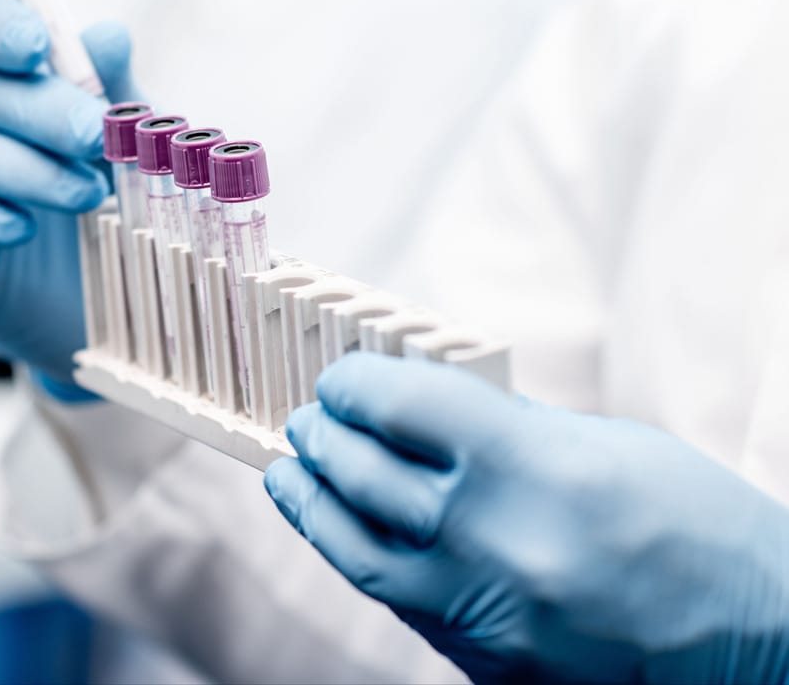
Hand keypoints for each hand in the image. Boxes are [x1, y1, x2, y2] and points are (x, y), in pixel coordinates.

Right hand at [0, 0, 139, 388]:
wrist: (104, 297)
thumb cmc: (112, 201)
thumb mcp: (127, 143)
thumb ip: (116, 91)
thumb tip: (107, 33)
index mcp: (1, 75)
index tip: (37, 46)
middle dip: (38, 109)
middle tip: (94, 138)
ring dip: (22, 168)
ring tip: (87, 196)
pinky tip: (20, 229)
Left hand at [265, 353, 788, 683]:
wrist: (760, 648)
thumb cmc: (696, 528)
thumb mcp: (606, 444)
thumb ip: (506, 423)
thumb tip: (425, 403)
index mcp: (533, 467)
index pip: (400, 407)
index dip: (354, 384)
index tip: (339, 377)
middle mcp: (498, 542)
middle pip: (365, 476)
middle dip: (324, 437)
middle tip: (308, 418)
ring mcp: (487, 616)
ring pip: (357, 551)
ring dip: (312, 504)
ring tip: (291, 472)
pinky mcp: (485, 667)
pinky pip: (399, 602)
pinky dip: (360, 557)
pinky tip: (344, 531)